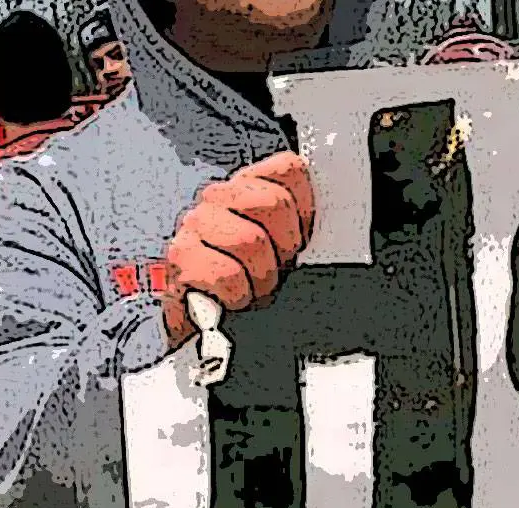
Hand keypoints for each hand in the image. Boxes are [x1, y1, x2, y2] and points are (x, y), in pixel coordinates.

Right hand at [161, 152, 314, 349]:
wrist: (204, 326)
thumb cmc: (249, 287)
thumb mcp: (284, 252)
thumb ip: (304, 227)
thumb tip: (338, 229)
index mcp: (249, 188)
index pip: (288, 169)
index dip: (304, 210)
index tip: (299, 241)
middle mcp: (219, 198)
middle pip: (272, 203)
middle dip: (283, 247)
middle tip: (276, 270)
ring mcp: (196, 224)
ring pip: (249, 240)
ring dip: (260, 277)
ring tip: (254, 288)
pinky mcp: (181, 256)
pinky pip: (226, 274)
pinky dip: (238, 295)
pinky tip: (233, 300)